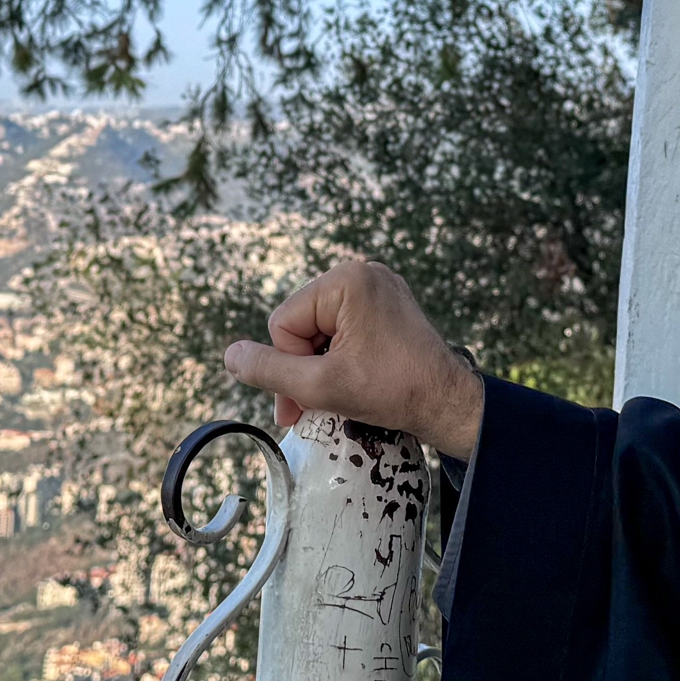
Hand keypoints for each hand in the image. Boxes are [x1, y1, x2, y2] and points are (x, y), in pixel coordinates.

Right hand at [224, 257, 486, 459]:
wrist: (449, 403)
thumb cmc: (392, 391)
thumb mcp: (320, 386)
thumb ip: (270, 371)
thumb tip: (230, 355)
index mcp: (346, 280)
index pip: (284, 324)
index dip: (292, 365)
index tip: (312, 395)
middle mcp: (363, 273)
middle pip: (300, 324)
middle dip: (303, 367)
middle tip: (312, 407)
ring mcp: (377, 287)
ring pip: (319, 330)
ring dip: (320, 365)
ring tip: (339, 393)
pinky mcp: (387, 304)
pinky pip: (343, 328)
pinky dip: (340, 356)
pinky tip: (354, 379)